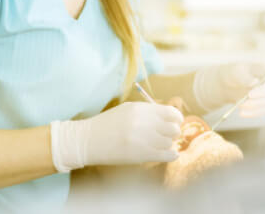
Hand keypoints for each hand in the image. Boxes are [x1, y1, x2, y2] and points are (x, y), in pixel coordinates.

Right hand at [50, 101, 183, 172]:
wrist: (87, 141)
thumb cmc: (108, 125)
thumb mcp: (128, 110)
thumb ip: (149, 112)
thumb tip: (172, 117)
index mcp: (141, 109)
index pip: (171, 113)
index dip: (177, 119)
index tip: (175, 123)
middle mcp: (143, 122)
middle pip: (174, 128)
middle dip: (173, 132)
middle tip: (167, 136)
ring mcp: (142, 139)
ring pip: (169, 142)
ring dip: (167, 144)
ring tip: (159, 145)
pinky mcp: (140, 155)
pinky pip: (167, 155)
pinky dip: (171, 155)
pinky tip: (169, 154)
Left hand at [193, 63, 264, 123]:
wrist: (230, 83)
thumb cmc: (234, 74)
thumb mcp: (236, 71)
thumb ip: (245, 76)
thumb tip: (254, 82)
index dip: (262, 91)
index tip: (249, 95)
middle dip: (255, 104)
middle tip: (241, 104)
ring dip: (255, 112)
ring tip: (241, 112)